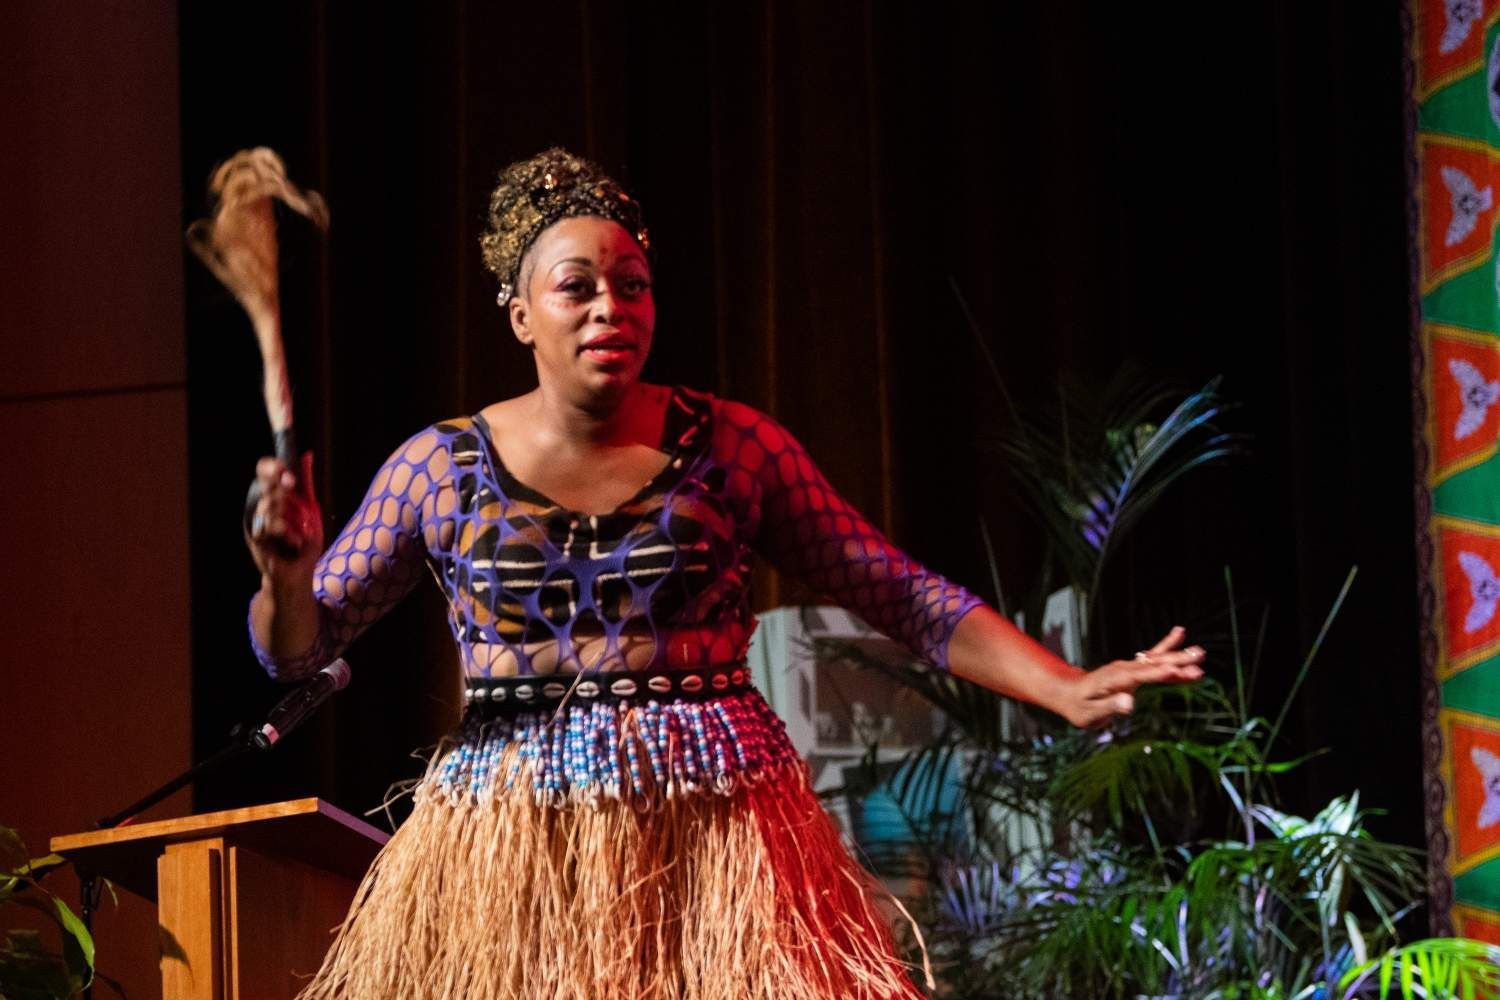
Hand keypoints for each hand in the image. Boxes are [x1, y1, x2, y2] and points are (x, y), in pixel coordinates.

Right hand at [245, 450, 322, 581]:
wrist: (300, 572)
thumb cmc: (304, 540)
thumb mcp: (310, 508)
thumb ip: (306, 483)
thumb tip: (307, 454)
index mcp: (274, 494)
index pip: (264, 470)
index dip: (272, 466)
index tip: (288, 471)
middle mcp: (261, 504)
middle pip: (265, 484)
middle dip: (282, 485)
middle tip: (293, 486)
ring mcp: (256, 520)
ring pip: (269, 504)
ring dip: (291, 517)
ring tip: (301, 531)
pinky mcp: (254, 536)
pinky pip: (269, 525)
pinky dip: (288, 533)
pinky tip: (296, 542)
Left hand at [1058, 626, 1203, 728]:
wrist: (1069, 693)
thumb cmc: (1079, 707)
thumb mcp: (1090, 713)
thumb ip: (1110, 707)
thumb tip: (1129, 702)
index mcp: (1115, 680)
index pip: (1140, 676)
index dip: (1157, 673)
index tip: (1176, 670)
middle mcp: (1124, 669)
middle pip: (1153, 664)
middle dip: (1175, 662)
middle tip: (1198, 658)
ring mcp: (1129, 666)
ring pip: (1157, 660)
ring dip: (1178, 657)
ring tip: (1200, 653)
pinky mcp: (1133, 668)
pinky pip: (1152, 657)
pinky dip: (1166, 646)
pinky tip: (1180, 633)